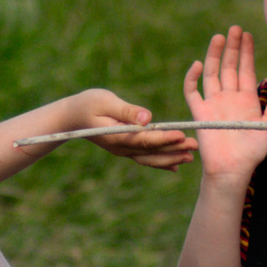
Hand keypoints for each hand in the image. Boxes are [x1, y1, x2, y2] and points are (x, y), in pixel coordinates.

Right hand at [72, 88, 198, 170]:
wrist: (71, 117)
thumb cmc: (88, 104)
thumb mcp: (105, 101)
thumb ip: (126, 110)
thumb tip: (147, 117)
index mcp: (117, 136)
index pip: (144, 139)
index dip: (163, 139)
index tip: (181, 136)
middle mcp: (121, 148)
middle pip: (152, 152)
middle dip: (174, 150)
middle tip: (195, 146)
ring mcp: (123, 150)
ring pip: (151, 158)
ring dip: (171, 157)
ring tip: (190, 156)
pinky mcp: (125, 148)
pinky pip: (146, 158)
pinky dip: (161, 162)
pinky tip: (175, 165)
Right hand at [184, 26, 266, 181]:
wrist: (233, 169)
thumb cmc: (253, 151)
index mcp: (246, 99)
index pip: (246, 69)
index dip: (246, 52)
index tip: (247, 35)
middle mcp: (229, 97)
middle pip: (229, 66)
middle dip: (232, 47)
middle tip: (235, 29)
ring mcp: (213, 103)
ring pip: (212, 73)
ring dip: (215, 55)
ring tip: (219, 37)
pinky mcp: (200, 112)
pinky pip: (192, 91)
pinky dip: (192, 78)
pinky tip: (198, 64)